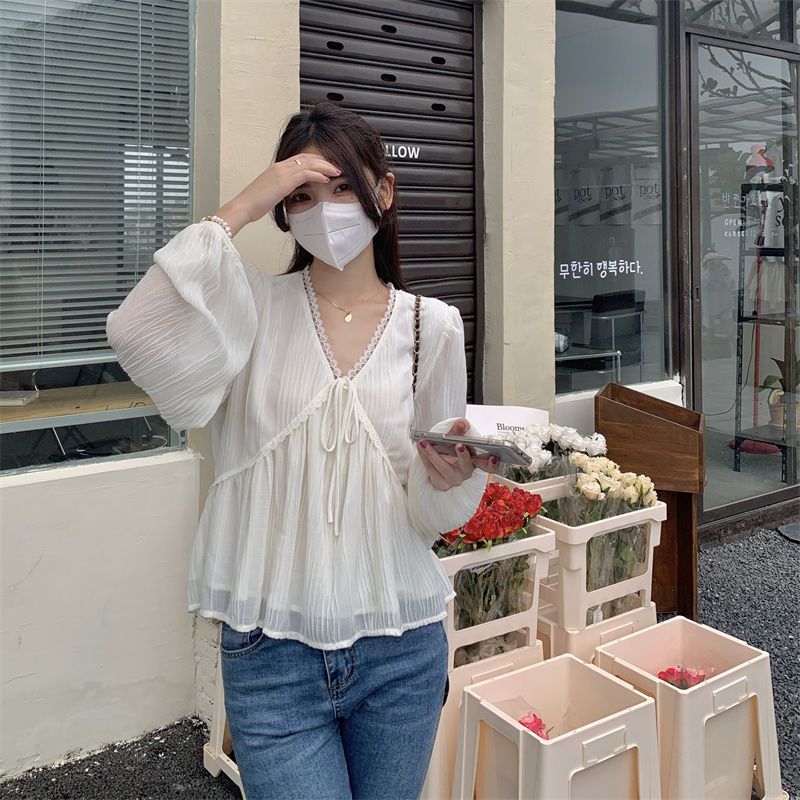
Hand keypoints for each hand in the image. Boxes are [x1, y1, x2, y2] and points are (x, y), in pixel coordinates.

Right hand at [216, 152, 341, 234]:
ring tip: (337, 171)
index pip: (300, 159)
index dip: (315, 161)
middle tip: (336, 167)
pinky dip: (318, 175)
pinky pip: (306, 174)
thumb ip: (280, 189)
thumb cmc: (254, 204)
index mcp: (277, 168)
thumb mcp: (270, 193)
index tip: (326, 166)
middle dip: (323, 161)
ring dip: (325, 167)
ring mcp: (282, 172)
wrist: (243, 207)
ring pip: (309, 163)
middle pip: (307, 157)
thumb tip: (288, 193)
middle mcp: (280, 166)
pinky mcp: (284, 181)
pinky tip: (327, 179)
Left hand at [416, 417, 497, 490]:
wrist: (439, 467)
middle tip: (459, 445)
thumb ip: (459, 431)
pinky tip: (420, 446)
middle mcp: (466, 472)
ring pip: (445, 469)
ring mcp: (454, 480)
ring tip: (424, 442)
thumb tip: (462, 423)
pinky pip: (432, 471)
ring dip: (434, 454)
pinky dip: (425, 457)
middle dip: (463, 455)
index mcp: (476, 462)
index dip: (492, 463)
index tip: (493, 457)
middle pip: (466, 466)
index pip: (489, 466)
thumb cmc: (452, 453)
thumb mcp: (457, 439)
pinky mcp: (441, 483)